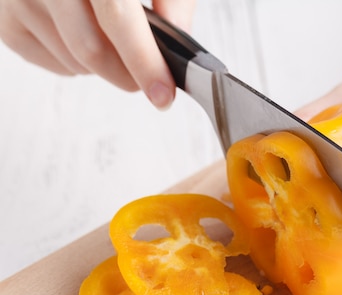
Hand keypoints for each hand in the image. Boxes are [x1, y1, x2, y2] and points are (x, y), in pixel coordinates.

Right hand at [0, 0, 195, 108]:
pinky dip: (79, 64)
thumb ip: (173, 0)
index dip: (143, 60)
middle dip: (128, 75)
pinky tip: (85, 37)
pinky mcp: (6, 20)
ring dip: (104, 67)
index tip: (162, 93)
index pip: (116, 15)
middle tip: (150, 77)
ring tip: (114, 42)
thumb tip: (179, 47)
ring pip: (74, 62)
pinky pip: (54, 64)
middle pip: (90, 49)